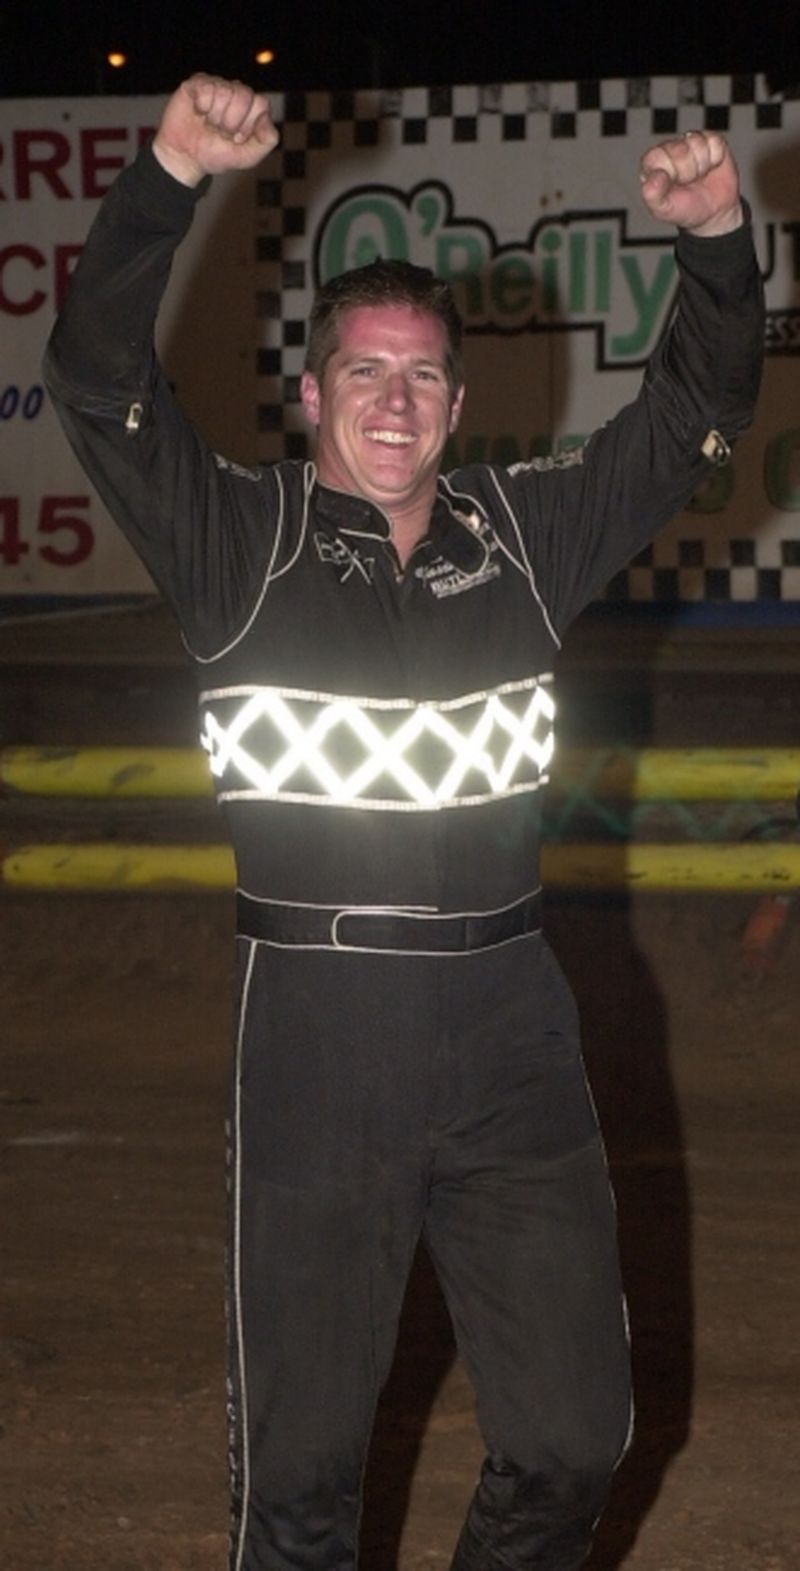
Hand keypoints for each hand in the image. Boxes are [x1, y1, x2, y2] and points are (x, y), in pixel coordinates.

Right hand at [153, 73, 278, 186]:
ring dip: (214, 116)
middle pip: (244, 94)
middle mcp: (236, 91)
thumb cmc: (217, 155)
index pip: (260, 103)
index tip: (236, 138)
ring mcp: (217, 85)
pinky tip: (198, 113)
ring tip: (209, 124)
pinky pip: (205, 88)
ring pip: (224, 91)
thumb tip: (266, 117)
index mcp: (251, 107)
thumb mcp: (248, 157)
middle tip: (220, 132)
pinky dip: (201, 106)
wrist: (186, 158)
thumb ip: (267, 140)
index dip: (248, 124)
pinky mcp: (197, 83)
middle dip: (231, 122)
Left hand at [639, 131, 742, 236]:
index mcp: (652, 162)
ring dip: (702, 165)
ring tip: (698, 176)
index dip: (671, 173)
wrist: (714, 212)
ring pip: (698, 143)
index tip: (674, 185)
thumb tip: (656, 175)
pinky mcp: (710, 139)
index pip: (659, 156)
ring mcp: (690, 141)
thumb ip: (652, 194)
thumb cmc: (685, 208)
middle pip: (680, 149)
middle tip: (688, 182)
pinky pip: (715, 142)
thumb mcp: (664, 209)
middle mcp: (669, 148)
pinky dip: (716, 158)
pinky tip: (711, 166)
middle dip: (688, 171)